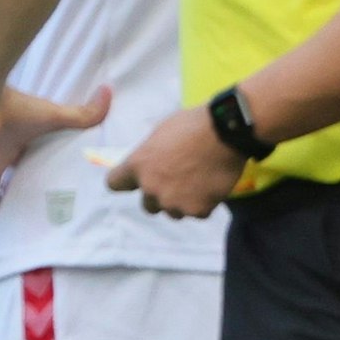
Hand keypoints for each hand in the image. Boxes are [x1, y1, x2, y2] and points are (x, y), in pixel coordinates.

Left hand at [0, 85, 111, 260]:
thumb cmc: (13, 104)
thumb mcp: (54, 116)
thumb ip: (82, 113)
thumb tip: (109, 93)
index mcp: (7, 154)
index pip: (14, 180)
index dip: (23, 197)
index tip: (39, 214)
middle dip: (8, 219)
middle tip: (26, 243)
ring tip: (8, 257)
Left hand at [105, 105, 244, 218]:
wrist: (224, 133)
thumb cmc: (190, 125)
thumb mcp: (158, 134)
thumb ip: (149, 155)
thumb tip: (148, 162)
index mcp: (136, 166)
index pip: (114, 184)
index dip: (125, 182)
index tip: (133, 180)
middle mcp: (151, 188)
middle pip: (147, 205)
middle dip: (158, 196)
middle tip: (175, 182)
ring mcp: (174, 202)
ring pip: (172, 212)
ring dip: (180, 202)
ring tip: (195, 184)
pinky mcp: (197, 210)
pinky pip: (196, 213)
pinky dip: (203, 203)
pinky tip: (210, 187)